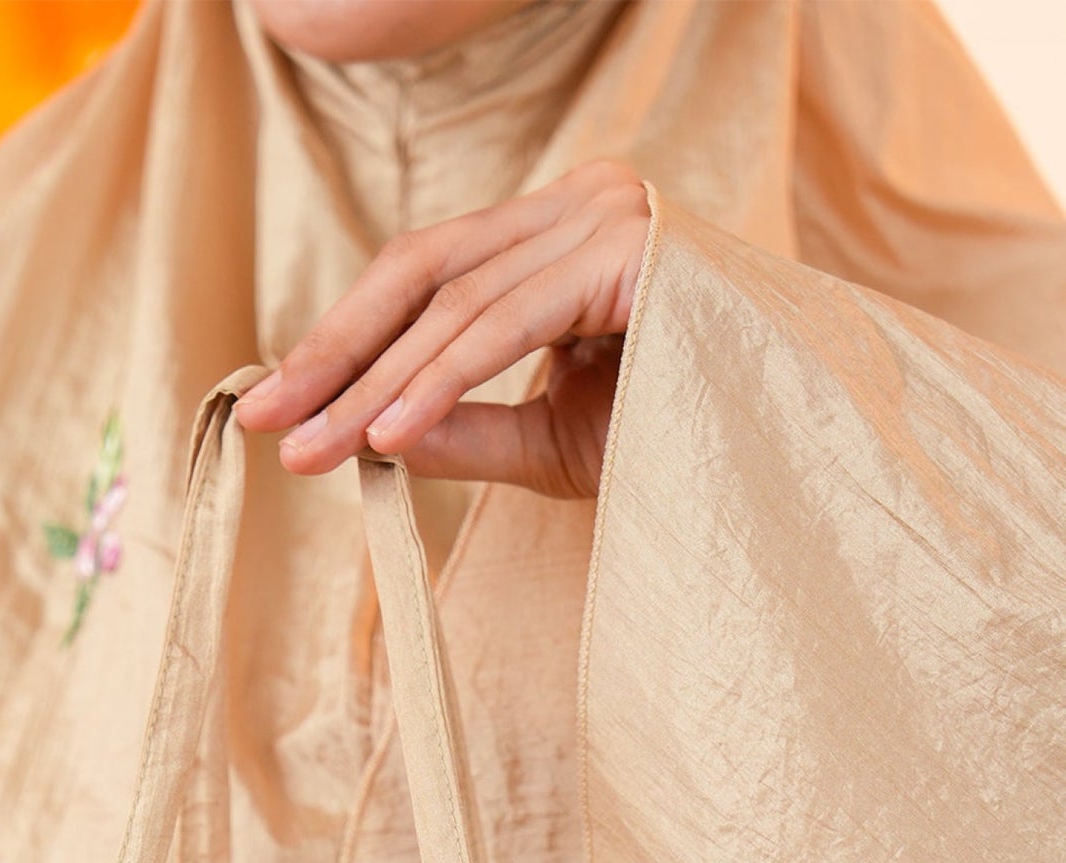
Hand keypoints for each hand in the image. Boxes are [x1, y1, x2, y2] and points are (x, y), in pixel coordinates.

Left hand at [236, 161, 649, 499]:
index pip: (426, 278)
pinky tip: (387, 435)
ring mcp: (610, 215)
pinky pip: (508, 321)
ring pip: (454, 300)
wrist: (799, 455)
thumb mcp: (550, 445)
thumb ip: (464, 431)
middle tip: (267, 424)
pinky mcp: (630, 251)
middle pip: (420, 272)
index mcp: (560, 236)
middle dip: (334, 354)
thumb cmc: (687, 443)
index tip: (276, 412)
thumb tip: (368, 437)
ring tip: (317, 453)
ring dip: (374, 385)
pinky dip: (440, 381)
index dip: (342, 344)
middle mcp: (583, 203)